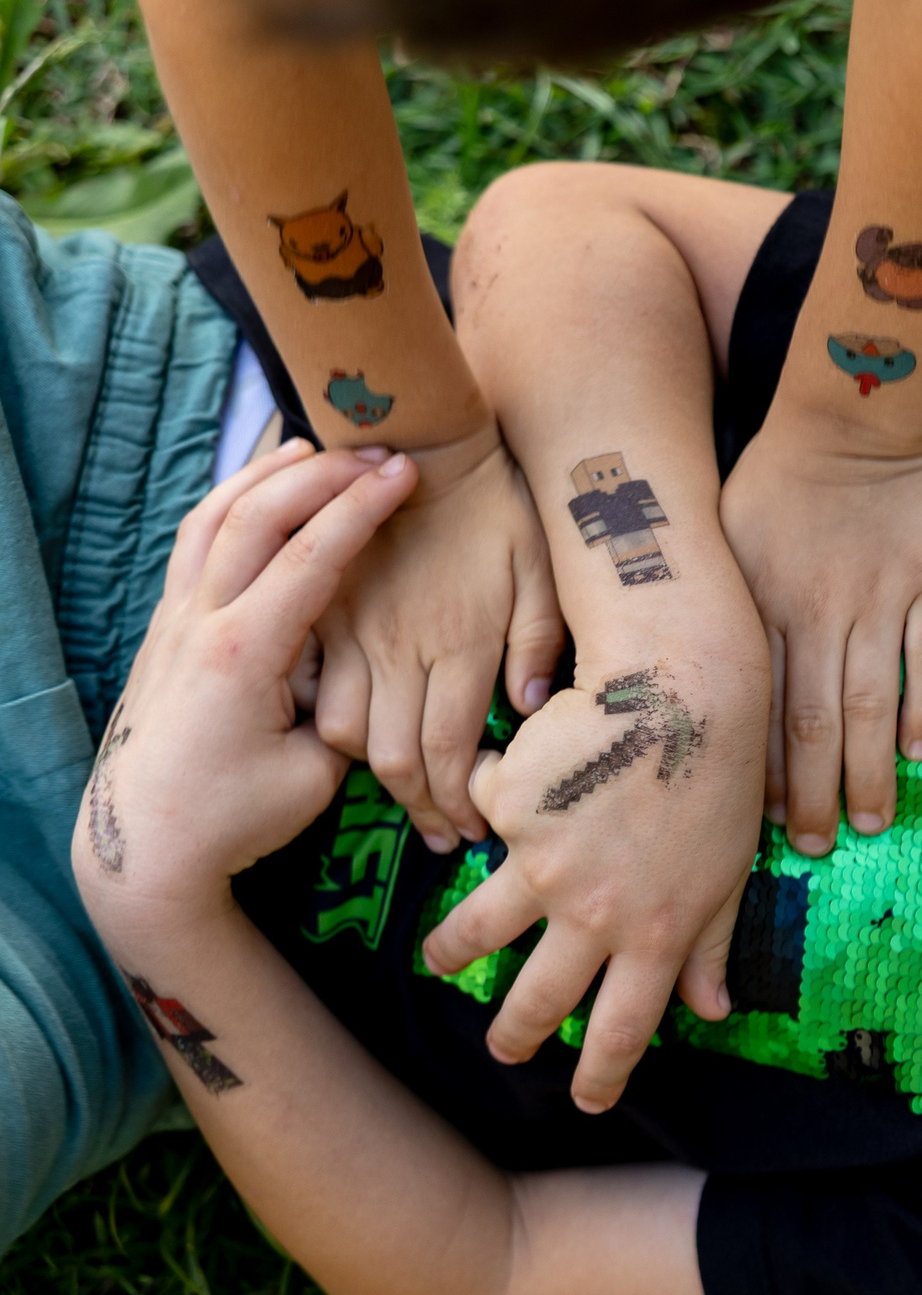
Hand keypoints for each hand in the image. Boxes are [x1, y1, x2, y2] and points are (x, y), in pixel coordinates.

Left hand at [74, 441, 417, 902]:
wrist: (144, 846)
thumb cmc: (236, 818)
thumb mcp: (315, 775)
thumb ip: (347, 709)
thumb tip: (370, 667)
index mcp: (244, 654)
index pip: (309, 555)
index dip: (361, 508)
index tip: (405, 471)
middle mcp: (201, 624)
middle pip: (254, 514)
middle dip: (319, 471)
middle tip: (372, 450)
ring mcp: (175, 622)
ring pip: (213, 516)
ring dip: (266, 475)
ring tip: (312, 448)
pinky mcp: (166, 629)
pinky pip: (196, 541)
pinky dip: (232, 502)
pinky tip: (261, 497)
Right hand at [312, 424, 564, 852]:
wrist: (425, 440)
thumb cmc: (500, 506)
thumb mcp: (544, 569)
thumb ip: (537, 642)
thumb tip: (525, 710)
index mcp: (462, 644)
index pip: (452, 753)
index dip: (461, 803)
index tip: (476, 834)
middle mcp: (403, 650)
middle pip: (397, 760)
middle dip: (423, 810)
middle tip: (445, 837)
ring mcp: (355, 634)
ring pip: (347, 735)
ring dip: (376, 779)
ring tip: (408, 803)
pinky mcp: (322, 615)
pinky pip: (314, 691)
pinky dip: (330, 731)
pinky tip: (357, 749)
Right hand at [418, 641, 766, 1111]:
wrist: (685, 687)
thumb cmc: (722, 777)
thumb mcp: (730, 871)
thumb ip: (713, 945)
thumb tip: (713, 1011)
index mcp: (658, 934)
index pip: (621, 1029)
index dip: (600, 1077)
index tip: (586, 1103)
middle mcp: (594, 913)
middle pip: (535, 1001)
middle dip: (513, 1037)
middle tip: (501, 1051)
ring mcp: (544, 866)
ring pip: (476, 931)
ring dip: (452, 954)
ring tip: (439, 964)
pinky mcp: (511, 811)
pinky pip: (483, 815)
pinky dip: (483, 801)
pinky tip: (488, 782)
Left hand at [720, 419, 921, 853]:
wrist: (854, 414)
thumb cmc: (776, 478)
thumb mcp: (719, 538)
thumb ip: (712, 607)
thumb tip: (678, 678)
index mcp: (759, 605)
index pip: (758, 707)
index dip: (762, 772)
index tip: (764, 823)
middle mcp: (816, 612)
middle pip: (813, 720)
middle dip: (815, 792)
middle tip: (819, 845)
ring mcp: (879, 599)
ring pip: (872, 701)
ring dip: (871, 768)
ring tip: (870, 820)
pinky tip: (919, 752)